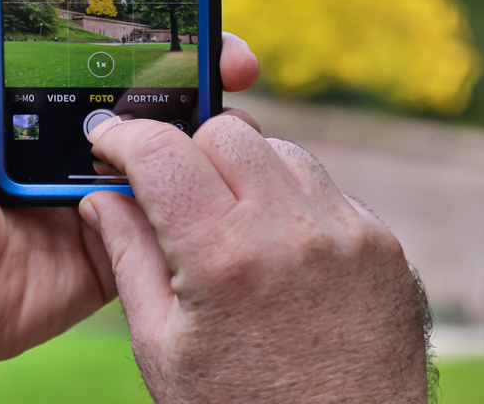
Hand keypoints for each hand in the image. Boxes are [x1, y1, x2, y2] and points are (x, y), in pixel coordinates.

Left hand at [0, 0, 258, 398]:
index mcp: (59, 95)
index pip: (129, 50)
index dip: (174, 28)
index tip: (207, 5)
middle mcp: (95, 138)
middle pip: (170, 95)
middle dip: (212, 72)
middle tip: (236, 64)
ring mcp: (114, 191)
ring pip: (184, 154)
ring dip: (214, 133)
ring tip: (229, 119)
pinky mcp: (125, 245)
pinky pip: (173, 221)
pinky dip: (197, 201)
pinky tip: (214, 183)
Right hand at [80, 114, 429, 403]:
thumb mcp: (163, 349)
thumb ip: (128, 258)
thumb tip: (102, 196)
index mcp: (224, 257)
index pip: (162, 152)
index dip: (125, 136)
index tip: (110, 140)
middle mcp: (291, 229)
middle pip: (225, 133)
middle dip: (188, 152)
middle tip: (174, 194)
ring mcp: (346, 231)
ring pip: (279, 150)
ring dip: (246, 172)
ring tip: (233, 229)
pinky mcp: (381, 242)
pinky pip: (325, 189)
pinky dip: (293, 204)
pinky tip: (282, 254)